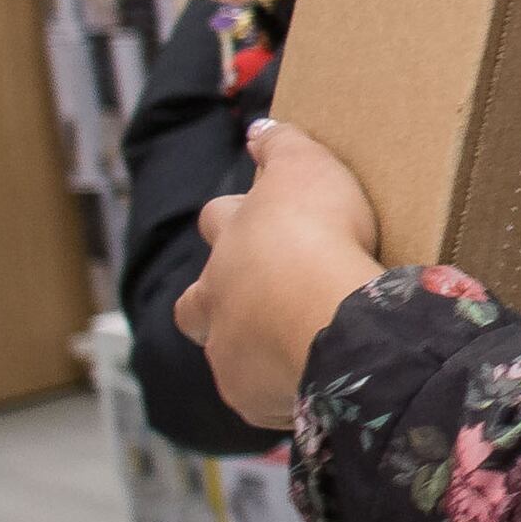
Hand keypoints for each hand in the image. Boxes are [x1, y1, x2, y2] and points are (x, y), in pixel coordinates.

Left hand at [181, 118, 387, 432]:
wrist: (326, 315)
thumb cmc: (317, 233)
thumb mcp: (306, 166)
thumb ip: (281, 143)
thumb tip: (258, 125)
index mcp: (229, 241)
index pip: (219, 221)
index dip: (238, 217)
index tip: (259, 215)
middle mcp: (215, 298)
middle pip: (195, 302)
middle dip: (213, 298)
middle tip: (253, 296)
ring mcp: (227, 352)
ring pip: (223, 352)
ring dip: (247, 348)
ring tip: (285, 348)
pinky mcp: (249, 396)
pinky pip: (258, 396)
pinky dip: (277, 389)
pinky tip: (308, 382)